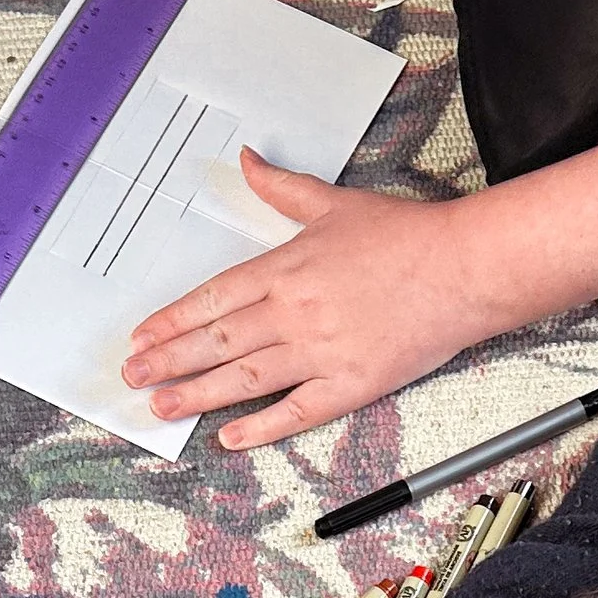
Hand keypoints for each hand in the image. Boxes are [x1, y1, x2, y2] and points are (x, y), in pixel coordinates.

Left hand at [128, 160, 499, 446]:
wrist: (463, 269)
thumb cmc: (408, 238)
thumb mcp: (334, 204)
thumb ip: (283, 188)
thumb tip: (248, 161)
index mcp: (287, 268)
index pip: (213, 298)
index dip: (172, 321)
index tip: (142, 338)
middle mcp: (295, 311)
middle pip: (218, 340)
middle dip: (169, 360)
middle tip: (133, 378)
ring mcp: (322, 351)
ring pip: (246, 378)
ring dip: (199, 393)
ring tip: (163, 407)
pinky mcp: (352, 383)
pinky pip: (297, 410)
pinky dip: (262, 426)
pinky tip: (231, 436)